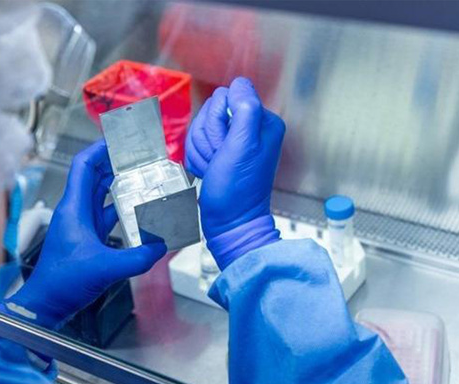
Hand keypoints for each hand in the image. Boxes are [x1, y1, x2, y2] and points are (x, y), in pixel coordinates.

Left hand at [5, 140, 166, 328]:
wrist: (45, 306)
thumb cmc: (61, 283)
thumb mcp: (104, 268)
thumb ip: (137, 258)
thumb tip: (161, 246)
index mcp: (73, 209)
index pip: (84, 166)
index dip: (101, 148)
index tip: (120, 137)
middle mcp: (75, 213)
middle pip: (95, 177)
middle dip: (116, 163)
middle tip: (139, 155)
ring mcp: (81, 227)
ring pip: (101, 196)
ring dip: (119, 185)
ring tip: (142, 177)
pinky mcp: (87, 241)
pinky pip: (106, 217)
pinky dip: (121, 210)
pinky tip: (138, 212)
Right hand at [185, 77, 284, 269]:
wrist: (229, 223)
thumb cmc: (236, 190)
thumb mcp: (243, 146)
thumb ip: (245, 110)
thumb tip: (240, 84)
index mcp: (262, 121)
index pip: (225, 97)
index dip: (217, 121)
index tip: (225, 147)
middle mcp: (250, 128)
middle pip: (210, 111)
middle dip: (207, 137)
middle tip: (219, 159)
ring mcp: (234, 141)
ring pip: (200, 127)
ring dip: (201, 150)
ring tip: (214, 168)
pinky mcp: (220, 152)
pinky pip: (196, 143)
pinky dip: (198, 159)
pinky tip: (209, 172)